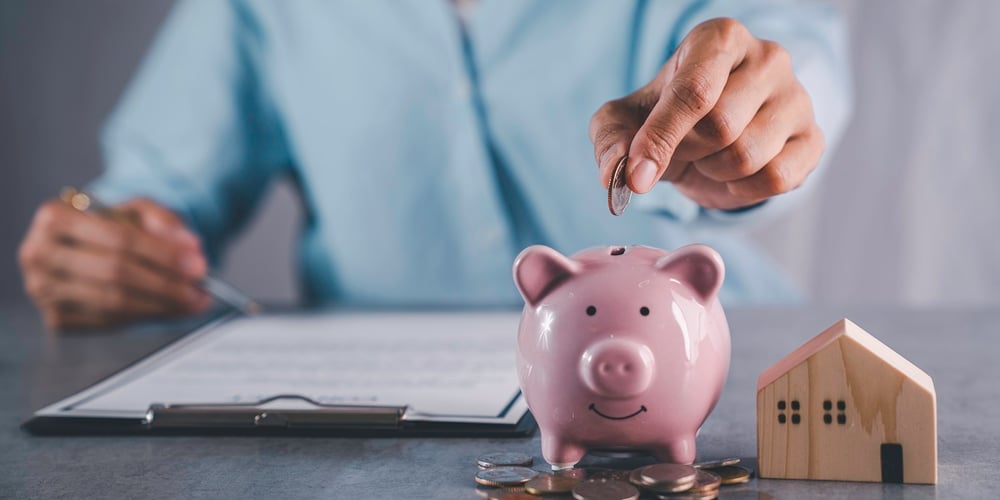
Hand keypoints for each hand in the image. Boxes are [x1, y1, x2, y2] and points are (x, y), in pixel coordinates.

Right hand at [18, 198, 210, 328]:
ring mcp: (44, 290)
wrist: (88, 246)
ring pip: (113, 302)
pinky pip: (108, 321)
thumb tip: (189, 246)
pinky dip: (144, 317)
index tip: (197, 265)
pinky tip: (168, 310)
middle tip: (199, 289)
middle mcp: (39, 253)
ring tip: (192, 302)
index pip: (118, 239)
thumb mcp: (137, 210)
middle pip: (115, 274)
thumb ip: (164, 221)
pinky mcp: (56, 318)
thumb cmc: (112, 226)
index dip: (162, 255)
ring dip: (161, 305)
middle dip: (165, 284)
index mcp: (54, 217)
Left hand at [590, 18, 823, 209]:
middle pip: (721, 126)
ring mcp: (797, 97)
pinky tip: (734, 174)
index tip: (636, 176)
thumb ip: (612, 141)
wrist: (708, 140)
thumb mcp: (625, 122)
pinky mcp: (813, 138)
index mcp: (719, 38)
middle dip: (688, 152)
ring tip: (708, 157)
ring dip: (714, 171)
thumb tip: (618, 175)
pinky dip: (743, 189)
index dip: (660, 138)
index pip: (693, 92)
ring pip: (748, 155)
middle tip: (681, 149)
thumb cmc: (666, 118)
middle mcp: (768, 57)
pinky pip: (777, 178)